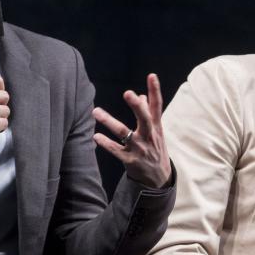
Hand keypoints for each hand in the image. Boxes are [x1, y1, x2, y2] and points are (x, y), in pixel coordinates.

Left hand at [92, 73, 171, 187]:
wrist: (159, 179)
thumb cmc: (155, 149)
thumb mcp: (156, 131)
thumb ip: (149, 113)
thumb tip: (142, 95)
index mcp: (156, 126)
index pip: (157, 105)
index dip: (155, 90)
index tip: (151, 75)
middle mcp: (149, 136)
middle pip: (144, 118)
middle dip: (136, 106)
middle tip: (127, 93)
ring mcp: (140, 149)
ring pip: (124, 133)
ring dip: (109, 122)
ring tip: (96, 112)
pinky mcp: (130, 161)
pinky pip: (116, 151)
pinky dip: (106, 144)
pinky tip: (96, 137)